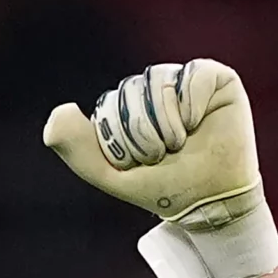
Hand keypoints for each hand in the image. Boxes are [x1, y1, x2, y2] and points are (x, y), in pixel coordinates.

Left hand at [43, 59, 260, 223]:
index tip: (143, 162)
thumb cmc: (164, 189)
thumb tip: (60, 110)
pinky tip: (199, 123)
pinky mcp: (217, 80)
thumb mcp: (110, 175)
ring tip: (181, 143)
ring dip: (167, 123)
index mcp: (130, 108)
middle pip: (131, 91)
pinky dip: (192, 105)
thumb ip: (77, 148)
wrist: (210, 202)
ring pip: (157, 82)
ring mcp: (185, 83)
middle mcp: (156, 91)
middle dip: (144, 133)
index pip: (111, 105)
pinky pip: (192, 75)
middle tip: (165, 155)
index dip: (123, 139)